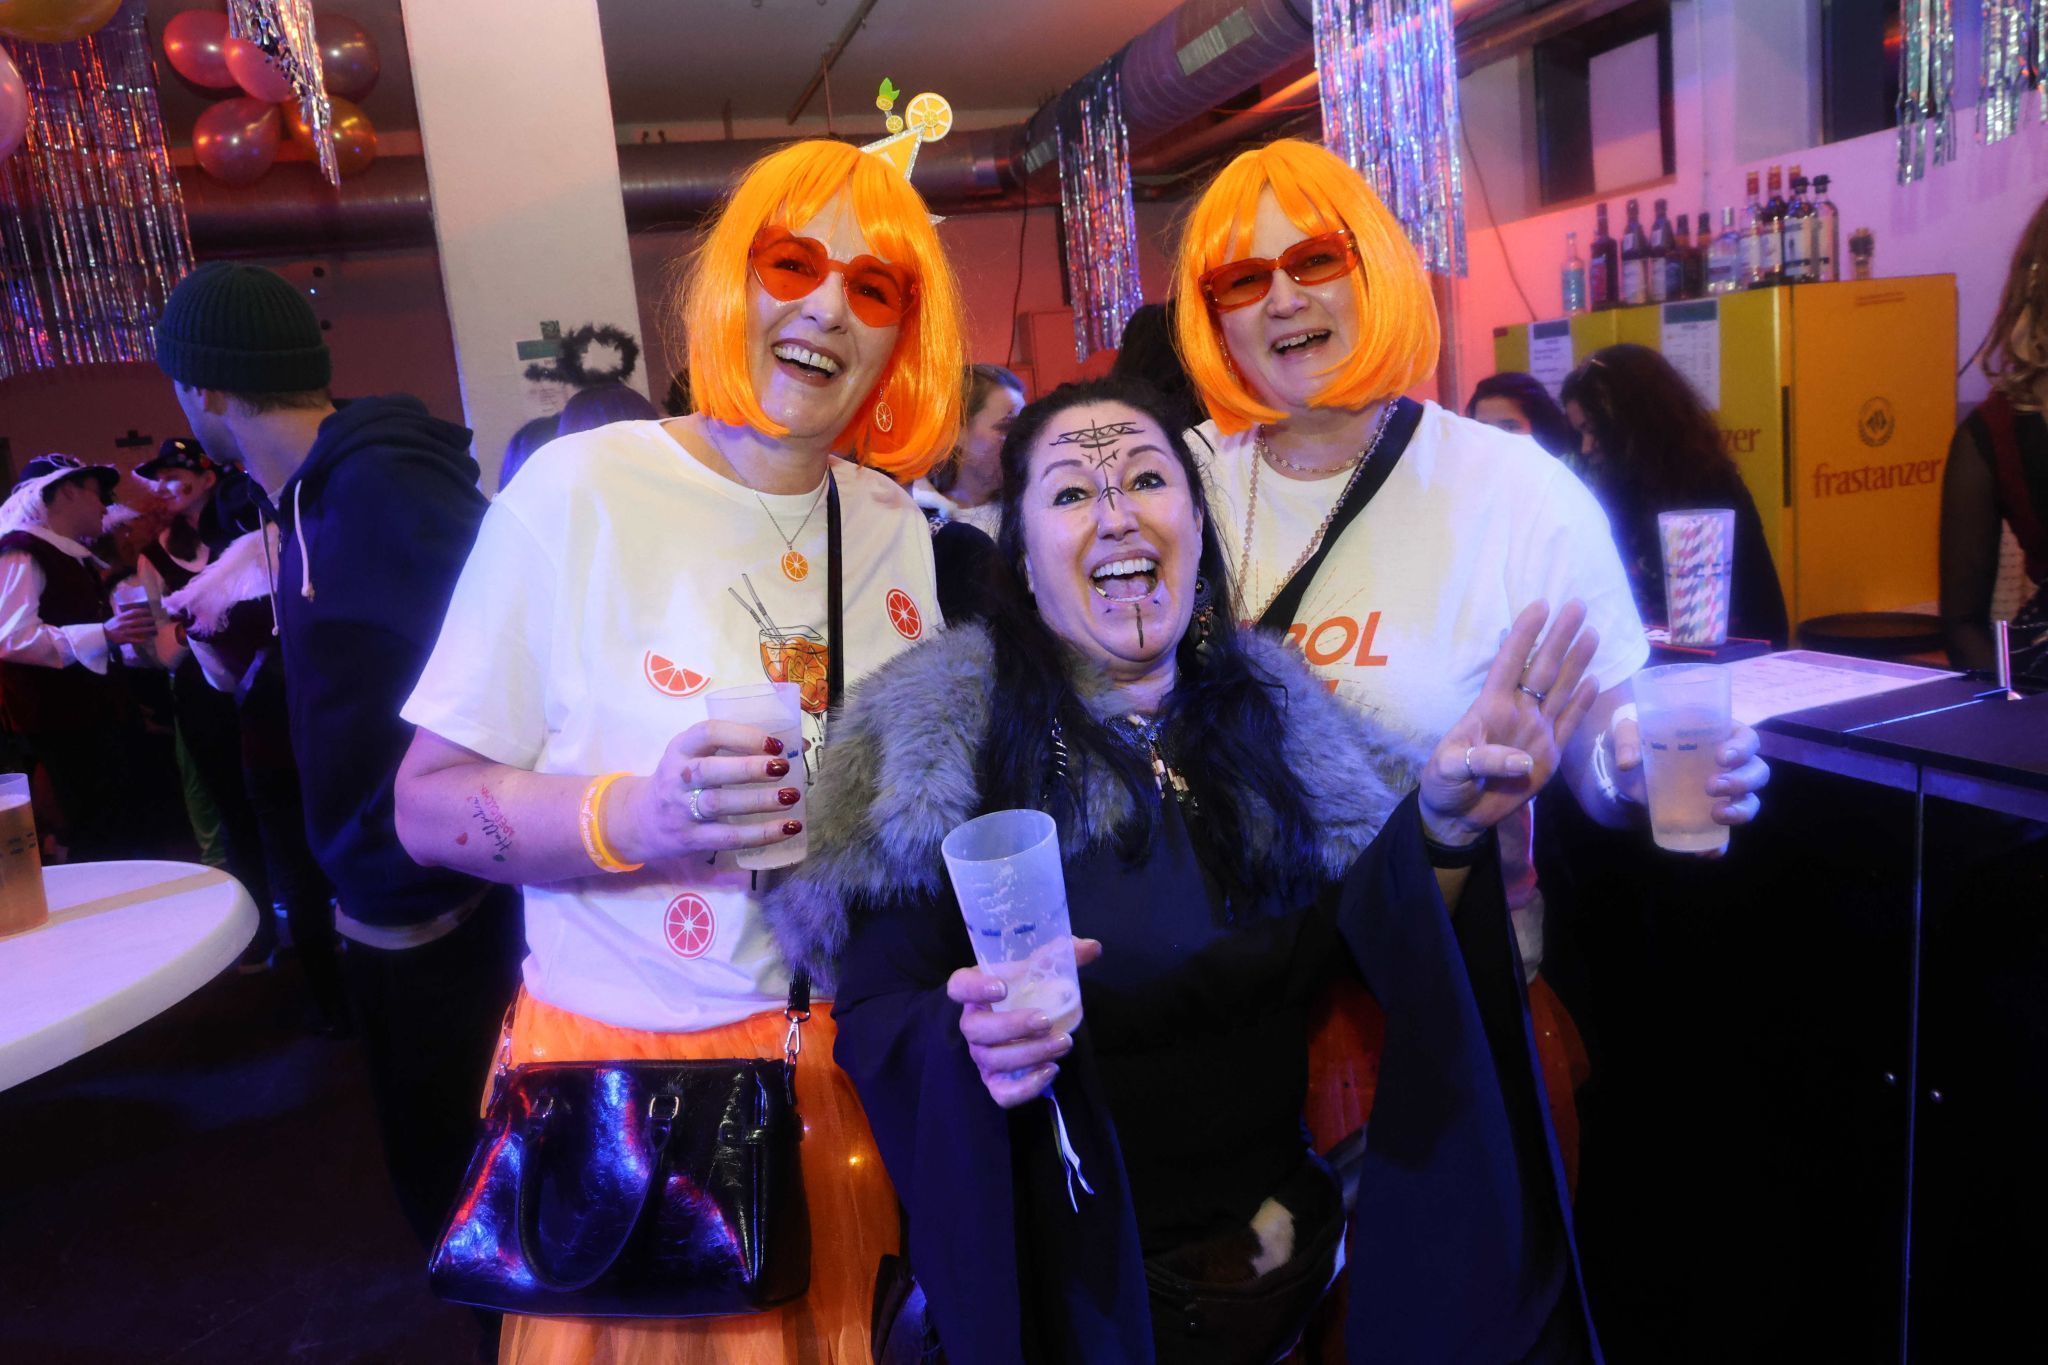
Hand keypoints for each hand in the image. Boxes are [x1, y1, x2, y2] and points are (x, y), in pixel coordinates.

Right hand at [103, 602, 155, 647]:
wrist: (102, 635)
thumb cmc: (111, 626)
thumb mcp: (116, 618)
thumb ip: (125, 615)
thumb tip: (136, 611)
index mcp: (121, 617)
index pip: (134, 612)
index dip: (143, 611)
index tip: (150, 611)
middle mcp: (123, 623)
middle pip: (139, 620)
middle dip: (148, 620)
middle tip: (156, 619)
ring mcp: (124, 632)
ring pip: (139, 630)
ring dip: (148, 629)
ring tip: (156, 628)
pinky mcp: (124, 639)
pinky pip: (135, 639)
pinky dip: (142, 639)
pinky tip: (149, 638)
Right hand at [607, 720, 803, 863]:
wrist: (640, 820)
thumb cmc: (682, 781)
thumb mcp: (695, 756)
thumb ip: (737, 748)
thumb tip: (801, 745)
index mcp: (681, 748)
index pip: (708, 733)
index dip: (742, 735)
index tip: (774, 743)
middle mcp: (678, 777)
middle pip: (709, 770)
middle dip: (748, 768)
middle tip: (783, 767)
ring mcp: (681, 809)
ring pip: (718, 804)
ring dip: (758, 800)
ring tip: (791, 796)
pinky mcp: (691, 839)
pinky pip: (728, 837)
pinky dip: (760, 834)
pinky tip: (788, 828)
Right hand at [948, 937, 1101, 1108]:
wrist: (1024, 1022)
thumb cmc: (1026, 989)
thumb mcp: (1038, 968)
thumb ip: (1062, 955)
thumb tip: (1093, 947)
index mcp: (975, 989)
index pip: (960, 986)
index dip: (974, 988)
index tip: (1002, 987)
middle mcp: (972, 1023)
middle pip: (977, 1029)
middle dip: (1012, 1026)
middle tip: (1046, 1020)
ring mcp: (981, 1055)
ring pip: (994, 1060)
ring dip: (1030, 1053)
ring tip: (1063, 1042)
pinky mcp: (994, 1081)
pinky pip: (1002, 1094)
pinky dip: (1026, 1087)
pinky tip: (1051, 1071)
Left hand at [1420, 600, 1600, 845]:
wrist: (1459, 816)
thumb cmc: (1444, 785)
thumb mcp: (1449, 769)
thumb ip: (1481, 760)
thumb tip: (1522, 760)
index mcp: (1489, 707)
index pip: (1510, 662)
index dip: (1524, 634)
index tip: (1540, 605)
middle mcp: (1516, 711)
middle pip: (1542, 667)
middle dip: (1559, 636)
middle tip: (1577, 604)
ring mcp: (1535, 731)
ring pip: (1560, 689)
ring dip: (1576, 661)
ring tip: (1592, 632)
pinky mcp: (1549, 755)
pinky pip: (1569, 723)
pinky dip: (1583, 703)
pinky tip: (1595, 679)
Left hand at [1612, 714, 1770, 843]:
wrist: (1630, 771)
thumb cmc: (1641, 740)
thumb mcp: (1629, 732)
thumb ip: (1628, 740)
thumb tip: (1627, 762)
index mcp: (1720, 736)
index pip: (1746, 739)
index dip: (1742, 748)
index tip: (1720, 757)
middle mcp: (1731, 765)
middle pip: (1757, 772)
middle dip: (1741, 781)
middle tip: (1711, 787)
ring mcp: (1725, 794)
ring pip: (1749, 802)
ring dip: (1740, 811)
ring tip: (1716, 815)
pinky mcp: (1710, 818)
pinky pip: (1724, 835)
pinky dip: (1720, 845)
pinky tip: (1708, 851)